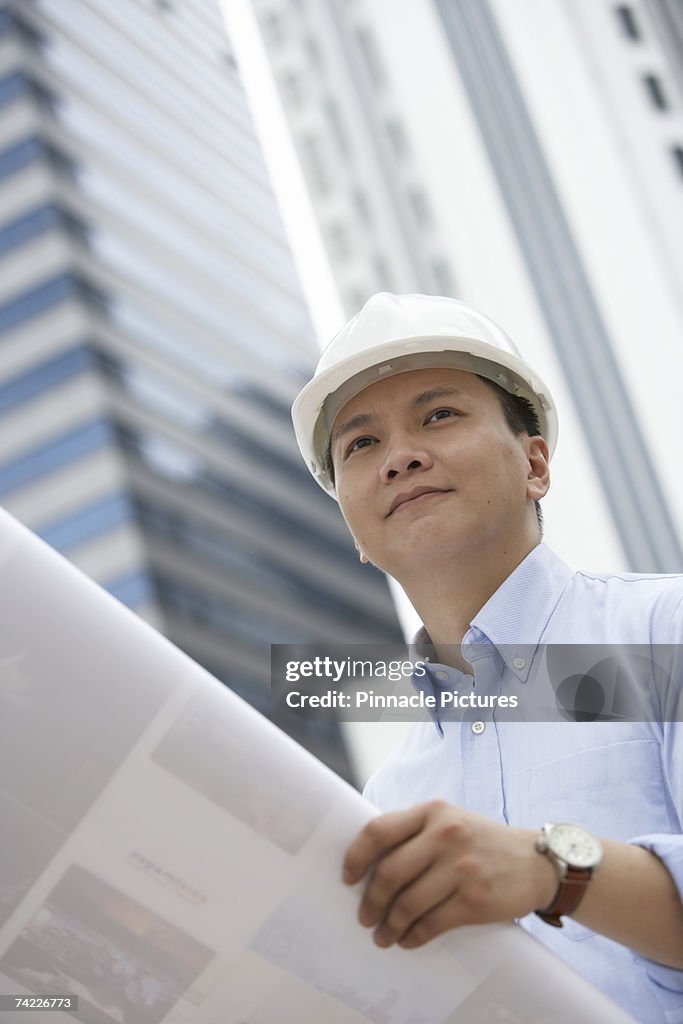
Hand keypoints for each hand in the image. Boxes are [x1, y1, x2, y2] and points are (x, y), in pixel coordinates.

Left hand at [342, 801, 556, 948]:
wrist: (534, 862)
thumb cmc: (480, 842)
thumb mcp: (449, 820)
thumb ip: (414, 832)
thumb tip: (368, 861)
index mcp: (433, 811)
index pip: (379, 830)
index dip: (356, 856)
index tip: (347, 877)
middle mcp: (446, 834)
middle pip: (390, 872)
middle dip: (371, 900)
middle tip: (364, 917)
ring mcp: (461, 867)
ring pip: (408, 903)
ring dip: (389, 925)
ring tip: (383, 935)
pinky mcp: (475, 899)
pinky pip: (432, 923)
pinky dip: (414, 936)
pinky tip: (407, 939)